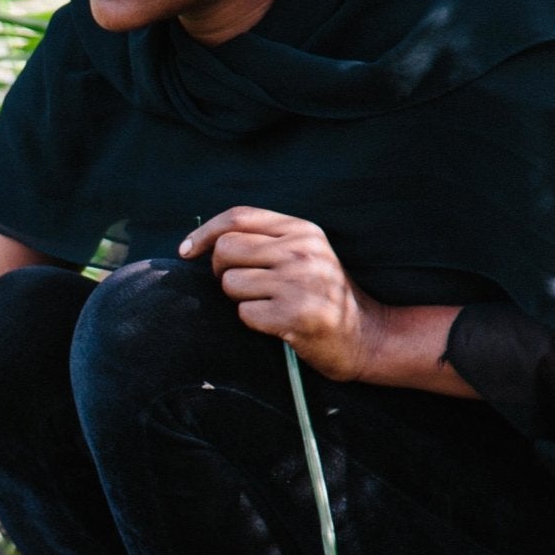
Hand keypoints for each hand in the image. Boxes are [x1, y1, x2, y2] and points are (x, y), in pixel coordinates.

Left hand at [179, 206, 384, 381]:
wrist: (367, 337)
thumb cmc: (324, 296)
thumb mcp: (306, 254)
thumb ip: (266, 241)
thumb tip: (205, 243)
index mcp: (303, 230)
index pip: (238, 217)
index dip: (205, 233)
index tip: (186, 251)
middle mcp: (302, 251)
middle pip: (226, 250)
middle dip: (222, 271)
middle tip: (242, 286)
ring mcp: (300, 282)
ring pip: (231, 283)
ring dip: (240, 299)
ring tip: (269, 305)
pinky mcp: (296, 315)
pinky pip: (244, 314)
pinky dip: (253, 322)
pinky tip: (277, 323)